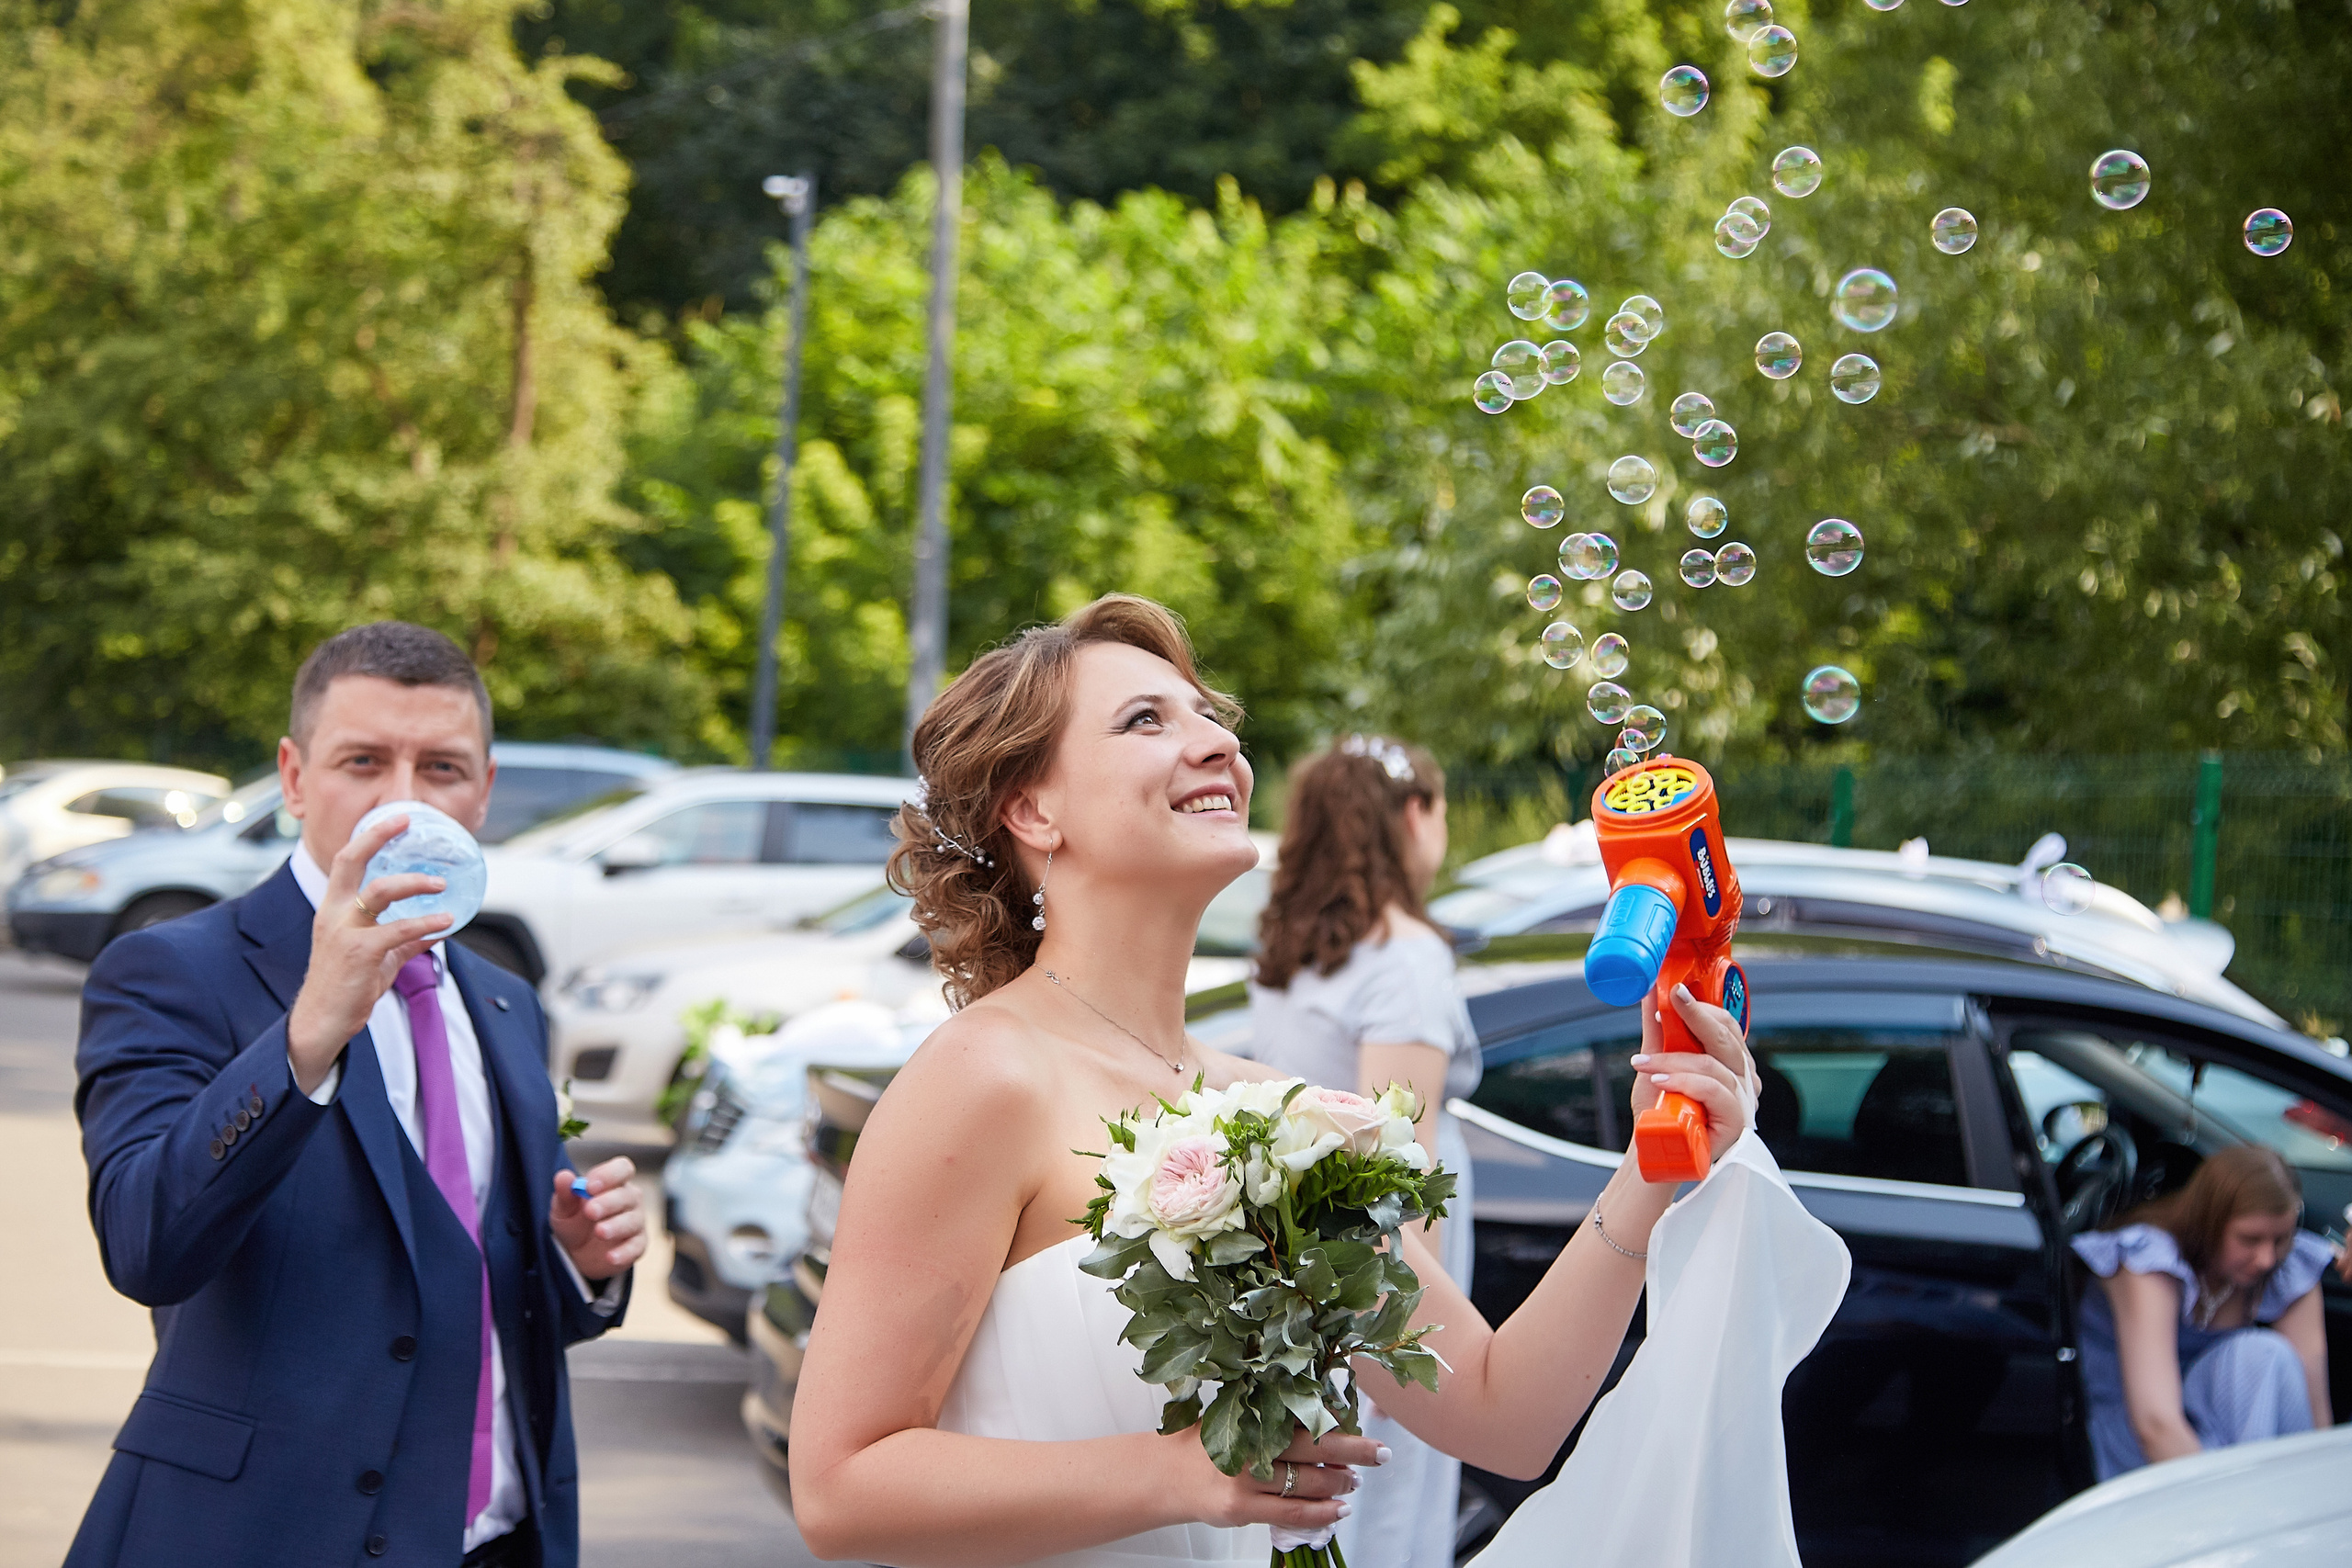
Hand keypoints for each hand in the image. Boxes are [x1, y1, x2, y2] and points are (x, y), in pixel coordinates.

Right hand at [287, 813, 452, 1091]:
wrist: (321, 1021)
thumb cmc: (347, 987)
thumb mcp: (378, 957)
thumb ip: (404, 941)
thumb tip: (439, 930)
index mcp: (334, 908)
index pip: (348, 860)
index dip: (372, 836)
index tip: (398, 819)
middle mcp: (334, 913)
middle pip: (351, 861)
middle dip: (378, 836)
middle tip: (408, 822)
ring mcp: (344, 932)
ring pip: (380, 892)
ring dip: (415, 883)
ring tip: (441, 885)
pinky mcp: (359, 953)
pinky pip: (398, 931)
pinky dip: (426, 923)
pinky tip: (447, 922)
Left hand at [551, 1158, 645, 1282]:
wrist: (577, 1254)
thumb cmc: (574, 1222)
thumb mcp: (563, 1208)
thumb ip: (565, 1193)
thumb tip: (563, 1177)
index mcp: (613, 1183)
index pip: (622, 1169)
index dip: (609, 1175)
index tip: (589, 1186)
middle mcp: (629, 1199)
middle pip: (628, 1195)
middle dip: (608, 1203)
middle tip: (590, 1211)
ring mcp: (636, 1222)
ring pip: (633, 1221)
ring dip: (616, 1226)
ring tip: (599, 1232)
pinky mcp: (637, 1245)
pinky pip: (636, 1247)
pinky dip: (624, 1252)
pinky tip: (610, 1256)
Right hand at [1176, 1424, 1382, 1532]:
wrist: (1167, 1474)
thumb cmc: (1209, 1443)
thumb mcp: (1239, 1418)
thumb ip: (1275, 1419)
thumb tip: (1329, 1421)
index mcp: (1254, 1416)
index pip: (1307, 1419)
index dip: (1341, 1425)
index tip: (1368, 1428)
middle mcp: (1251, 1445)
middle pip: (1315, 1447)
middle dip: (1354, 1452)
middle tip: (1380, 1455)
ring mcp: (1246, 1479)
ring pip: (1307, 1484)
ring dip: (1338, 1483)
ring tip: (1354, 1483)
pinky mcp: (1241, 1508)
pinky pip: (1292, 1514)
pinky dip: (1320, 1513)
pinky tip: (1338, 1509)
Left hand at [1628, 982, 1754, 1167]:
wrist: (1653, 1151)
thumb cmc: (1659, 1110)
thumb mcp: (1655, 1064)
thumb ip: (1657, 1030)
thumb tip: (1649, 993)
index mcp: (1728, 1062)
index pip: (1726, 1025)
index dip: (1702, 1006)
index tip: (1672, 992)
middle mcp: (1742, 1079)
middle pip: (1726, 1039)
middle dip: (1695, 1016)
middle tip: (1668, 1002)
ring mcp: (1743, 1101)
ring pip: (1714, 1066)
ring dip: (1674, 1060)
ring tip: (1644, 1064)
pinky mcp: (1737, 1122)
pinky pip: (1716, 1092)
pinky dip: (1686, 1083)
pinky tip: (1661, 1083)